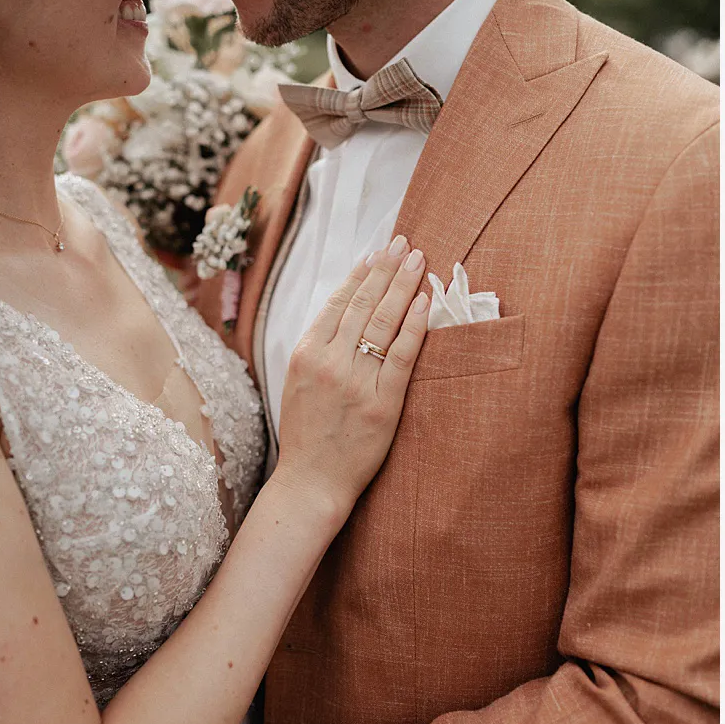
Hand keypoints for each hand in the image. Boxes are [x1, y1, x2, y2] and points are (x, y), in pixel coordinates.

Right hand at [273, 236, 431, 518]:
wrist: (311, 481)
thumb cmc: (308, 433)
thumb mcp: (299, 382)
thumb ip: (319, 348)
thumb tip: (345, 313)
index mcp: (306, 354)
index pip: (337, 303)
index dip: (359, 275)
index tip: (376, 253)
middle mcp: (329, 362)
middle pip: (362, 305)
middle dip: (385, 269)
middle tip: (403, 242)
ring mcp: (356, 382)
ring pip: (382, 322)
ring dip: (402, 286)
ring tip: (417, 260)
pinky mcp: (383, 403)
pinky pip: (401, 356)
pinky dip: (414, 325)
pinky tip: (424, 301)